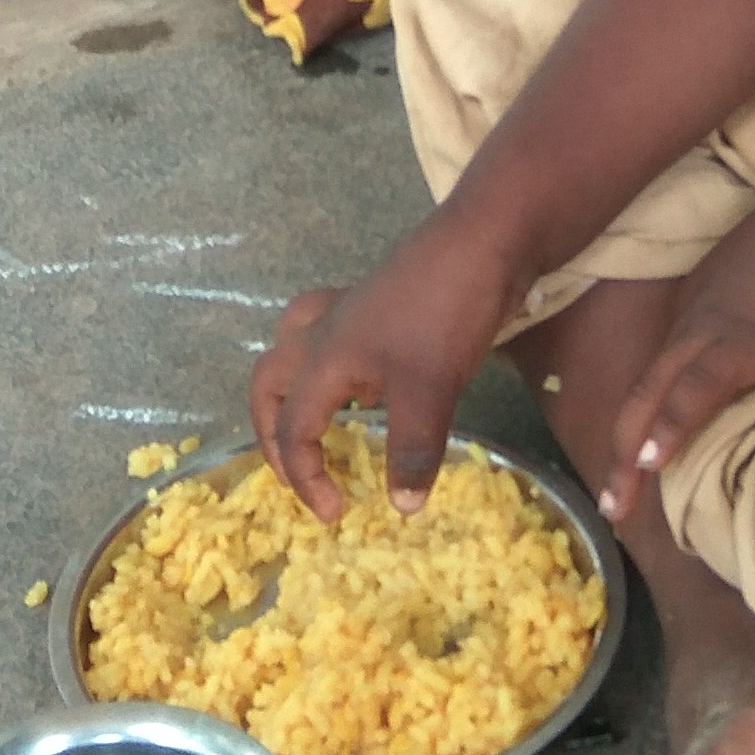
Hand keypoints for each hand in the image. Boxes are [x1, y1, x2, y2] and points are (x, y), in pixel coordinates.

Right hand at [247, 220, 519, 518]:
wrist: (485, 241)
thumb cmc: (446, 312)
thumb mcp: (431, 389)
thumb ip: (413, 450)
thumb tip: (402, 509)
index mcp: (323, 358)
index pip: (292, 429)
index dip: (305, 477)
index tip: (336, 513)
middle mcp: (324, 332)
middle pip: (269, 381)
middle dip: (272, 431)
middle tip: (297, 470)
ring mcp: (349, 311)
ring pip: (292, 347)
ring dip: (291, 387)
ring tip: (314, 420)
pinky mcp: (376, 302)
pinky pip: (328, 332)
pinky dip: (329, 361)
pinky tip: (363, 381)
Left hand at [599, 195, 754, 513]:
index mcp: (702, 308)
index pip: (664, 372)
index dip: (648, 419)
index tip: (640, 459)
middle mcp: (692, 324)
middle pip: (642, 392)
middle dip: (619, 448)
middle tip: (608, 502)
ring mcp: (708, 335)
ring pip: (650, 400)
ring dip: (627, 457)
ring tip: (616, 504)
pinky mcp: (736, 347)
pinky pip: (692, 395)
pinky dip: (668, 429)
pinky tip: (649, 464)